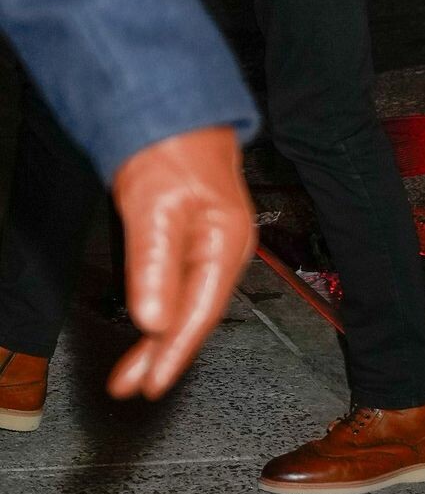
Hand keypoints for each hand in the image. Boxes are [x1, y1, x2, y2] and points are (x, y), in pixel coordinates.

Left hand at [106, 127, 256, 400]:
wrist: (175, 108)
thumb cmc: (174, 148)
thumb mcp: (157, 208)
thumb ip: (155, 266)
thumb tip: (154, 321)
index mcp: (226, 245)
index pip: (198, 314)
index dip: (173, 354)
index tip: (149, 385)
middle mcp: (224, 249)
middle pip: (193, 314)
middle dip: (160, 354)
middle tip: (129, 386)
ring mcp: (210, 242)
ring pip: (184, 303)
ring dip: (158, 337)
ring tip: (131, 369)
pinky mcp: (192, 235)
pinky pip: (177, 285)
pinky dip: (159, 310)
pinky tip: (150, 324)